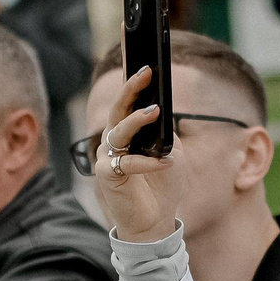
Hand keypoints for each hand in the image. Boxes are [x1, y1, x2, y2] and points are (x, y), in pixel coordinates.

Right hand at [96, 66, 178, 242]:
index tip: (145, 59)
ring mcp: (107, 156)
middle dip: (131, 87)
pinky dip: (149, 162)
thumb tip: (161, 110)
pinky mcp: (107, 176)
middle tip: (147, 72)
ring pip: (118, 130)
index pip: (127, 100)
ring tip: (155, 111)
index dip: (132, 80)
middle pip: (118, 108)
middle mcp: (113, 140)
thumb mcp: (172, 151)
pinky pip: (127, 163)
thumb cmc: (162, 183)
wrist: (154, 220)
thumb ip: (164, 131)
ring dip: (137, 120)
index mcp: (128, 130)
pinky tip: (167, 162)